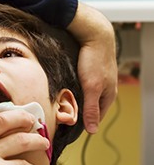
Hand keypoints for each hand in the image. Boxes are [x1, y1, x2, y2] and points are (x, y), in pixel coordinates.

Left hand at [67, 2, 117, 132]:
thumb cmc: (94, 59)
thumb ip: (91, 108)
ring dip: (71, 100)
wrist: (93, 34)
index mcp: (108, 96)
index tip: (65, 128)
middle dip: (74, 111)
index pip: (95, 117)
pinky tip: (60, 88)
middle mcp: (103, 89)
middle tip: (57, 115)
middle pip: (88, 106)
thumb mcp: (92, 87)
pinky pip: (77, 85)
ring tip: (56, 103)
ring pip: (81, 95)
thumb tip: (92, 131)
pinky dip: (69, 89)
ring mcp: (95, 79)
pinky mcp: (87, 70)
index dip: (81, 123)